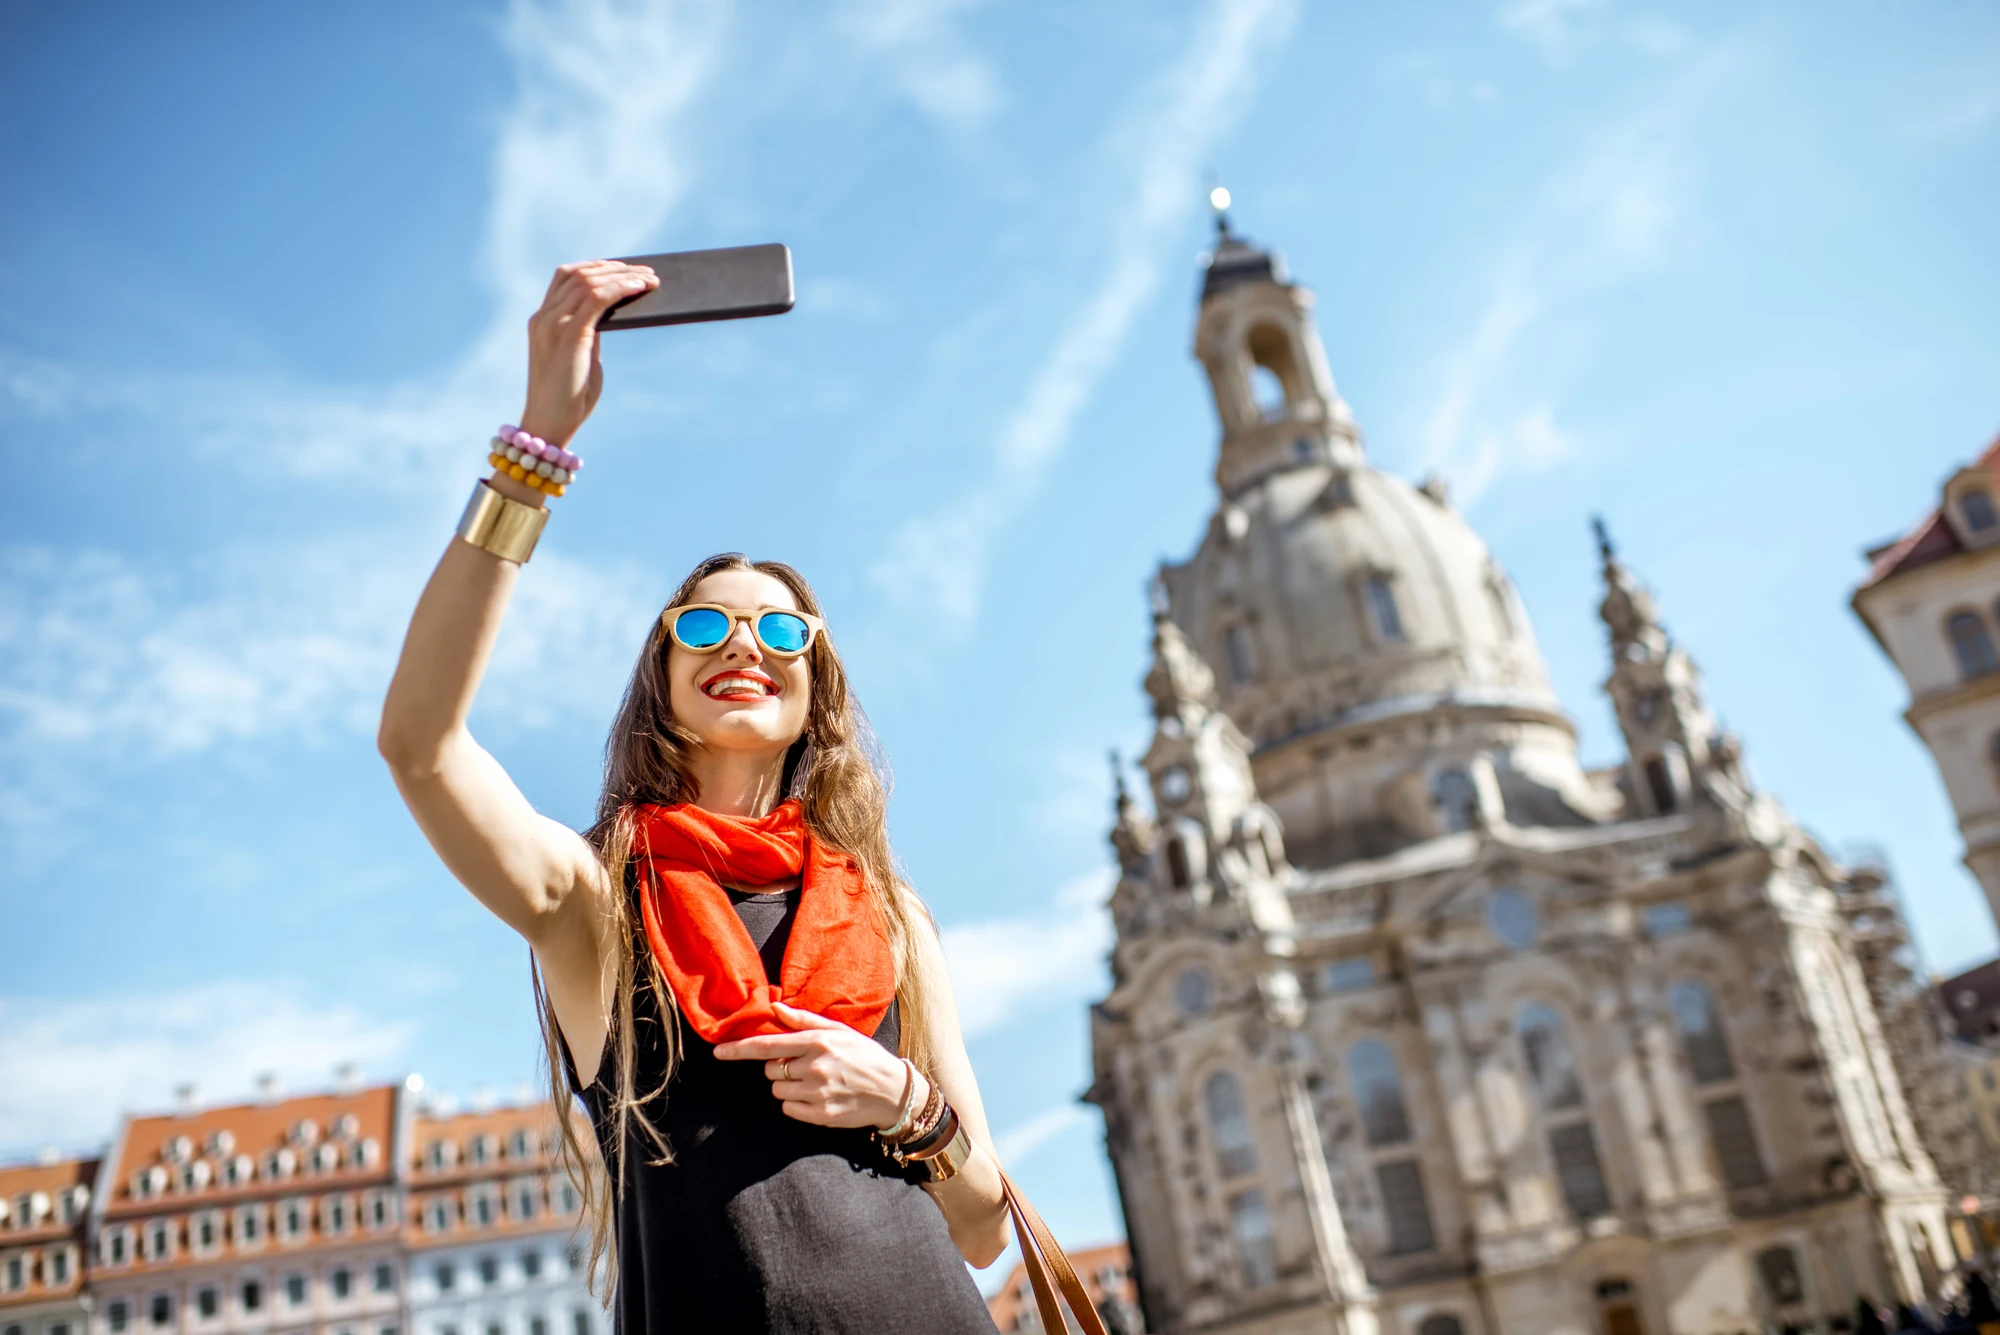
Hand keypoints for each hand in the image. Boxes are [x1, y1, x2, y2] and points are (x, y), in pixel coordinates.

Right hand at [518, 260, 659, 449]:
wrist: (550, 425)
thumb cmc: (568, 398)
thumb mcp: (579, 357)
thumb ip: (588, 334)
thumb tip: (609, 314)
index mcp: (542, 321)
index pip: (564, 277)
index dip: (594, 266)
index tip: (620, 266)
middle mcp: (544, 317)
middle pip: (580, 274)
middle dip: (616, 268)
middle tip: (645, 271)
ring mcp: (553, 324)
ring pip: (590, 281)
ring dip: (623, 275)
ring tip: (649, 278)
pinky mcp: (570, 335)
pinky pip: (598, 298)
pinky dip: (621, 288)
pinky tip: (640, 288)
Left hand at [714, 1003, 920, 1128]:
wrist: (893, 1091)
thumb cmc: (865, 1056)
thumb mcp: (839, 1031)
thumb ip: (804, 1021)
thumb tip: (774, 1009)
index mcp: (817, 1042)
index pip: (767, 1045)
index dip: (739, 1049)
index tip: (718, 1052)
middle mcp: (815, 1066)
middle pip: (770, 1070)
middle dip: (779, 1067)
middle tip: (803, 1066)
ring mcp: (818, 1093)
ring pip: (778, 1090)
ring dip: (788, 1086)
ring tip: (815, 1082)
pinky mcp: (821, 1114)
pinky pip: (789, 1109)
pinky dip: (797, 1104)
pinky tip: (818, 1097)